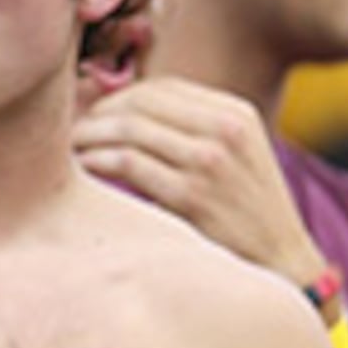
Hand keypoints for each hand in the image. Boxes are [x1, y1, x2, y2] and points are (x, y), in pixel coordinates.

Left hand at [73, 80, 321, 284]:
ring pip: (128, 130)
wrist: (279, 259)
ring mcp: (209, 161)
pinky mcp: (192, 194)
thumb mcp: (233, 155)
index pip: (160, 88)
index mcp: (235, 113)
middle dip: (96, 114)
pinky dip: (95, 161)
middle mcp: (225, 129)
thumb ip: (191, 129)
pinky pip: (126, 163)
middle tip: (70, 131)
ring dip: (87, 136)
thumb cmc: (243, 210)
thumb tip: (120, 113)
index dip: (117, 98)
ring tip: (68, 149)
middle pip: (139, 103)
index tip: (92, 116)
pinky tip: (81, 169)